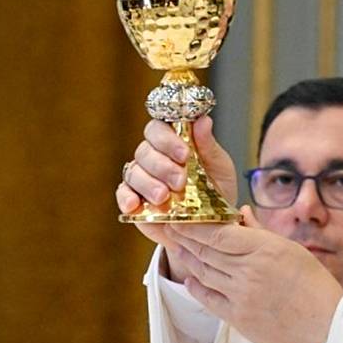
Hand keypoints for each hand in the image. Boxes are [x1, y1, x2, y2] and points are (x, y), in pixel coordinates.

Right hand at [115, 116, 237, 281]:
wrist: (212, 223)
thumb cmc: (216, 189)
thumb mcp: (219, 166)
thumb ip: (208, 144)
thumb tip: (203, 119)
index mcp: (173, 142)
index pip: (159, 129)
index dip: (167, 138)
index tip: (184, 154)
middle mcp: (154, 157)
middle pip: (145, 150)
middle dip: (162, 165)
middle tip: (180, 181)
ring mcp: (142, 178)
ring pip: (134, 172)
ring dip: (148, 184)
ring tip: (164, 197)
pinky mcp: (135, 199)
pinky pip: (123, 194)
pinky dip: (127, 198)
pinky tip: (134, 205)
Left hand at [164, 207, 342, 342]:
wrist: (326, 329)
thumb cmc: (317, 288)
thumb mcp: (294, 251)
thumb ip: (262, 231)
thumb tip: (242, 213)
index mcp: (265, 249)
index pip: (218, 232)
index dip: (194, 225)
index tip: (180, 217)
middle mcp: (249, 270)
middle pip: (205, 250)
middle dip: (184, 237)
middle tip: (170, 228)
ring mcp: (240, 295)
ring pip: (204, 272)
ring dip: (187, 258)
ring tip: (177, 247)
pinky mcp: (237, 318)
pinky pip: (208, 298)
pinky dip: (196, 286)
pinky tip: (190, 278)